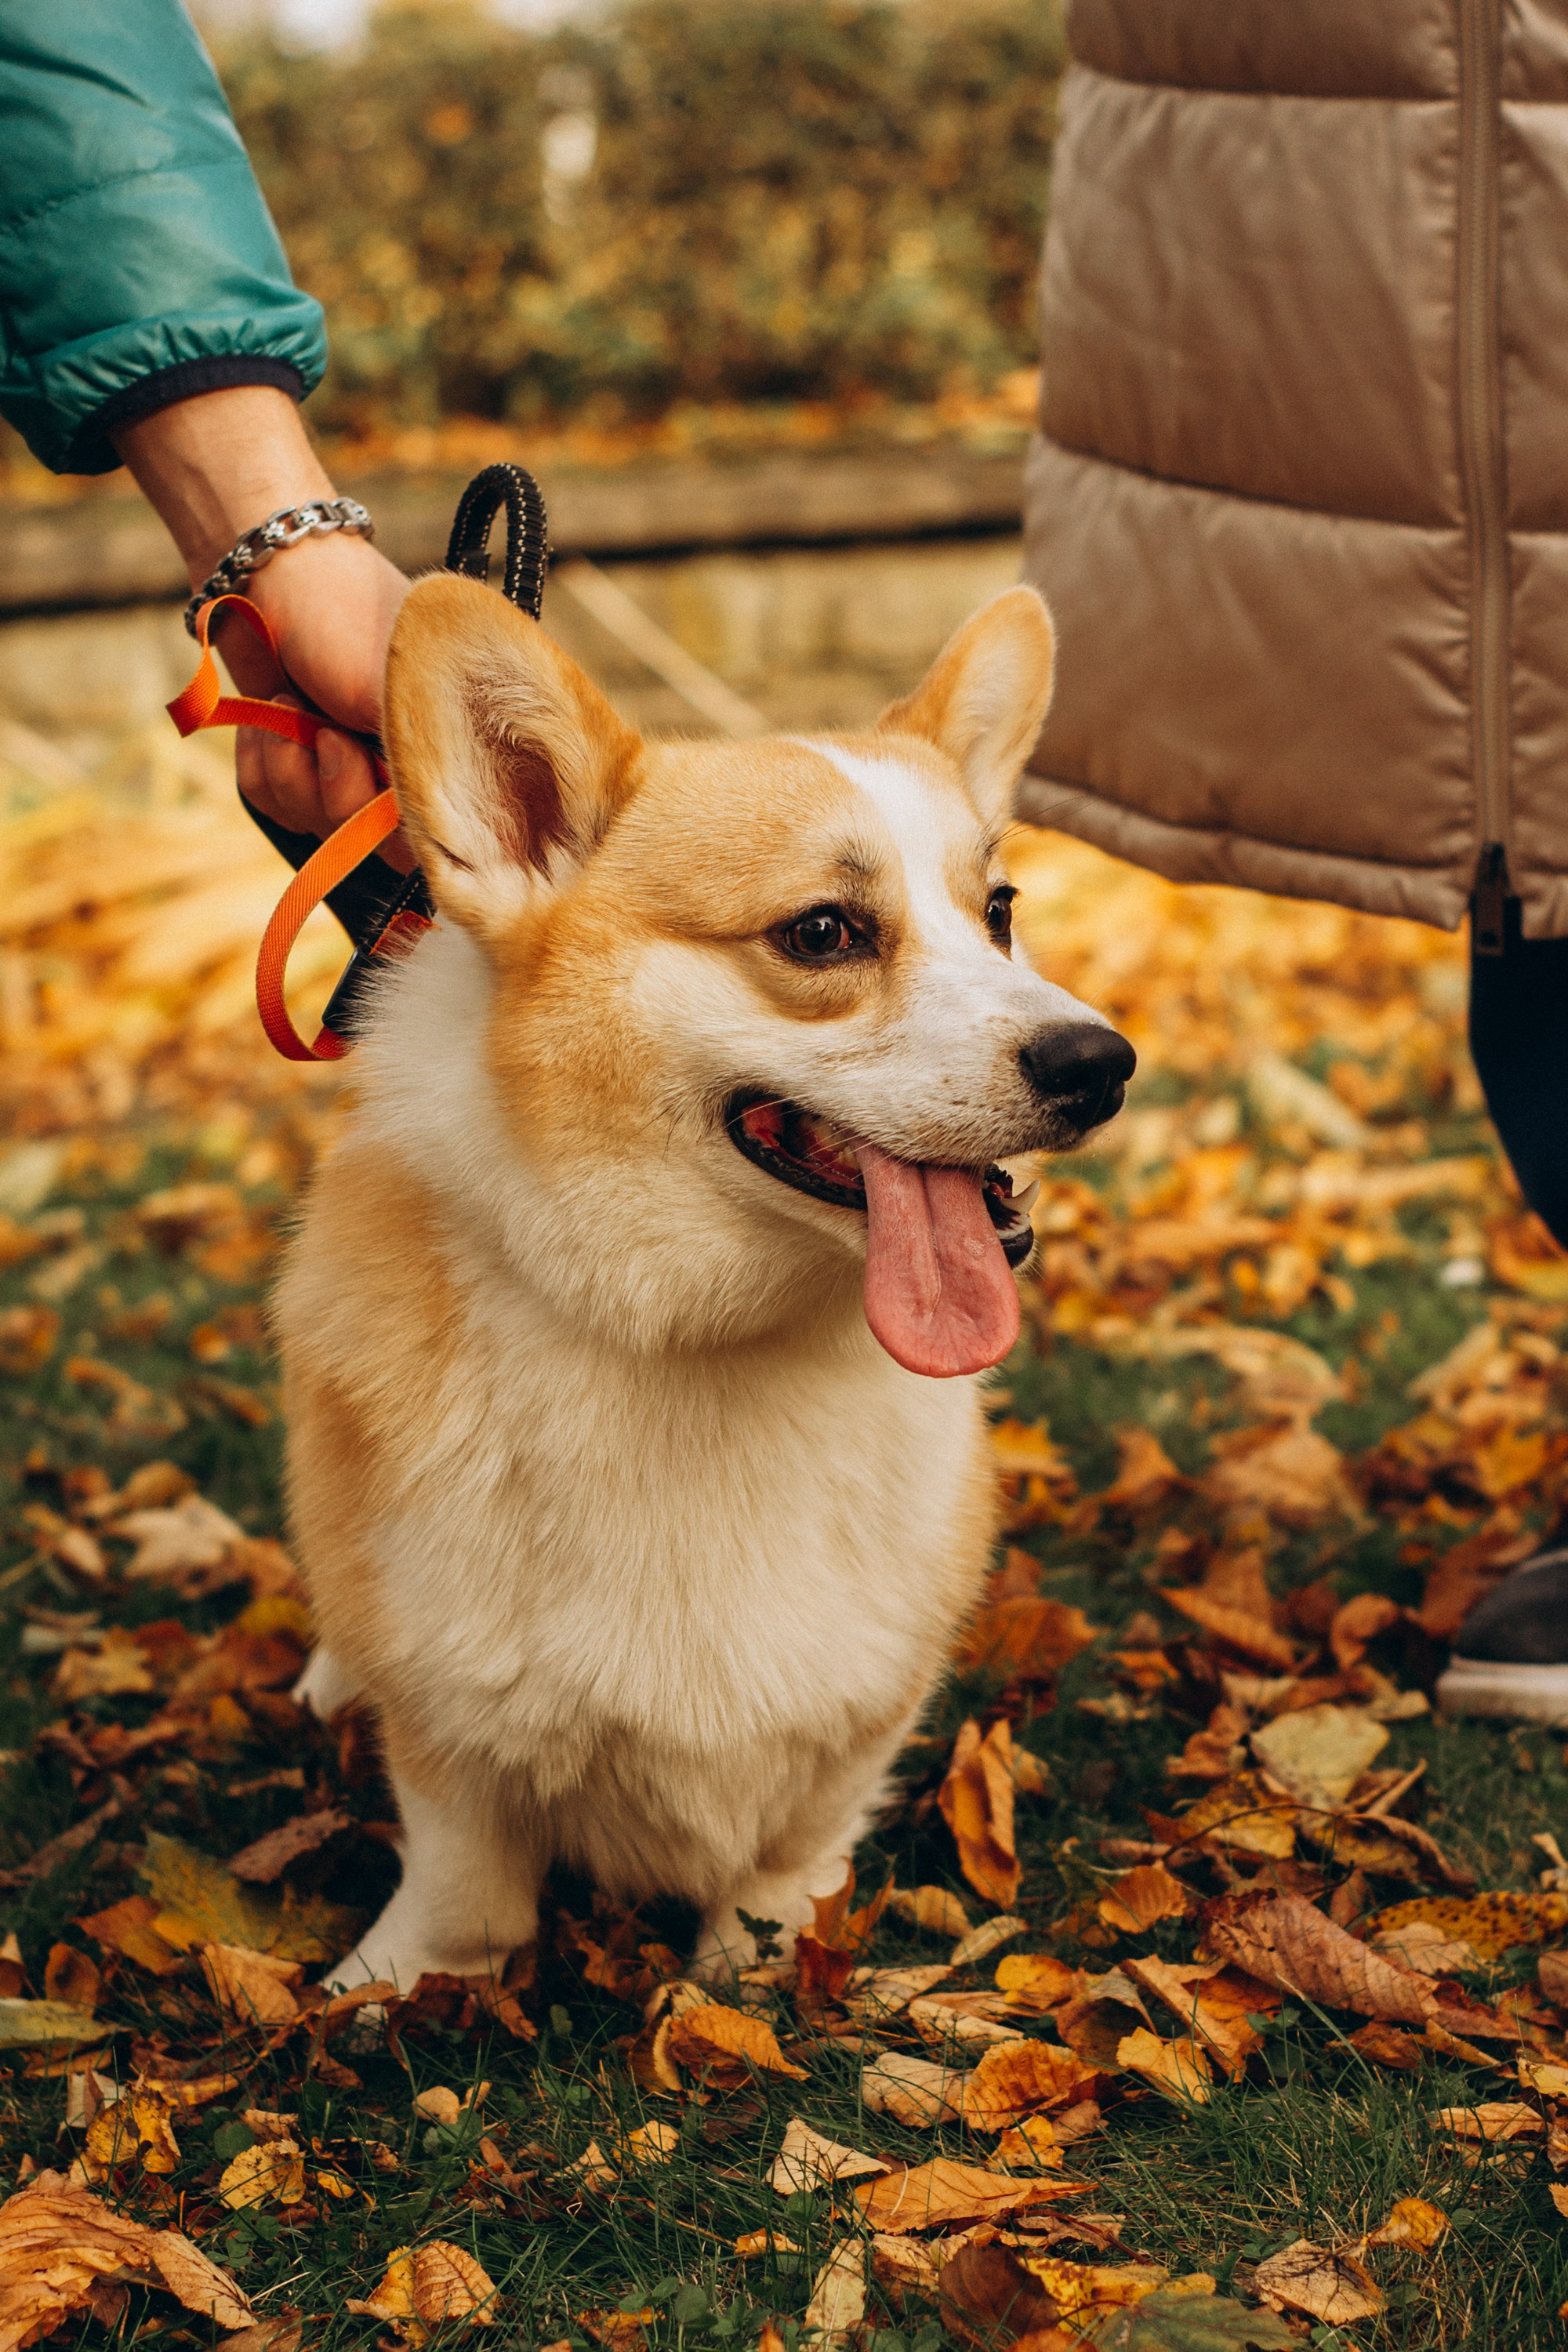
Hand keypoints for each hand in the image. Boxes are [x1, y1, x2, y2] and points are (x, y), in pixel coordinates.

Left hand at [113, 384, 411, 861]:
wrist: (261, 567)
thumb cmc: (341, 614)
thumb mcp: (393, 691)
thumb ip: (420, 767)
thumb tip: (425, 833)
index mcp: (458, 744)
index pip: (453, 833)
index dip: (402, 825)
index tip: (372, 777)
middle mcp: (412, 762)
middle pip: (378, 848)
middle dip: (335, 793)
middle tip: (323, 734)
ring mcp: (355, 765)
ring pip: (319, 828)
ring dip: (289, 770)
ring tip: (291, 710)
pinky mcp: (302, 764)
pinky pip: (277, 805)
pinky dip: (262, 762)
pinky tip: (268, 716)